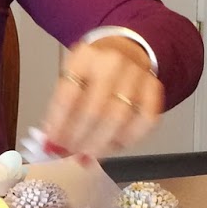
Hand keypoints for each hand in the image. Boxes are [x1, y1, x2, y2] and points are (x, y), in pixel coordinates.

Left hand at [40, 36, 163, 156]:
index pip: (69, 93)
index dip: (60, 123)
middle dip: (80, 138)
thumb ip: (62, 110)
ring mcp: (137, 74)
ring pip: (120, 118)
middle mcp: (113, 62)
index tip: (52, 144)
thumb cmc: (93, 72)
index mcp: (85, 56)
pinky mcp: (155, 88)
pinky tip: (113, 147)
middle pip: (96, 109)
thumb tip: (53, 145)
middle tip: (70, 154)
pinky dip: (129, 139)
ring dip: (101, 143)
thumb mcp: (72, 79)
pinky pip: (145, 120)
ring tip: (88, 156)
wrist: (126, 51)